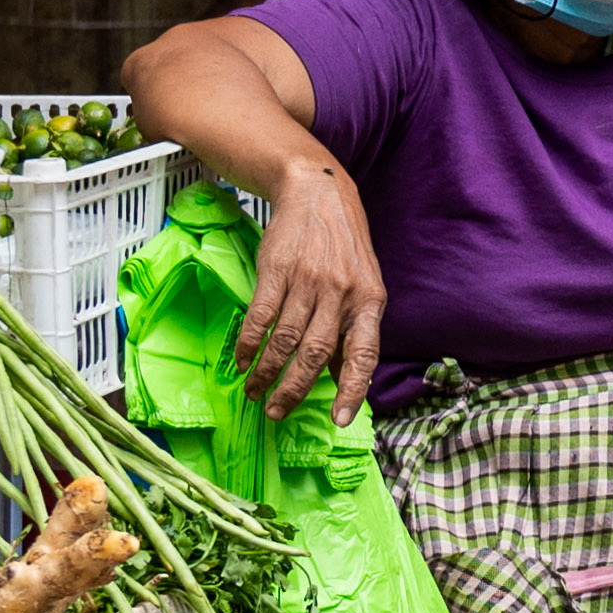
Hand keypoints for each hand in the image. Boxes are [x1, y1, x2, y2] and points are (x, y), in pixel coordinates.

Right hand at [236, 163, 390, 419]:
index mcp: (370, 301)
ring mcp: (308, 280)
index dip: (352, 389)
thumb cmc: (343, 247)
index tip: (339, 420)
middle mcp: (341, 293)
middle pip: (316, 352)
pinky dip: (250, 343)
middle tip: (277, 412)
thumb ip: (355, 329)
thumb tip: (345, 379)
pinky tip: (243, 360)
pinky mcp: (277, 269)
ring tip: (254, 393)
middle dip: (295, 389)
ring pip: (286, 339)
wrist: (318, 192)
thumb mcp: (364, 285)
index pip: (364, 353)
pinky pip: (261, 315)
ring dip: (267, 372)